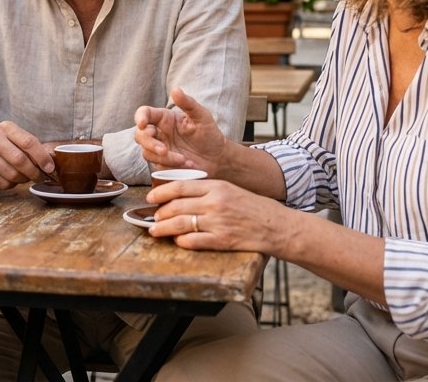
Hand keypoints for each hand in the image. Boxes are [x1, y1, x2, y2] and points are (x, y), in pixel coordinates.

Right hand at [0, 121, 54, 189]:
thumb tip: (51, 162)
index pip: (28, 142)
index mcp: (6, 128)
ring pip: (12, 175)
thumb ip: (33, 147)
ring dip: (24, 179)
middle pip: (20, 160)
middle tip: (40, 176)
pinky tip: (11, 179)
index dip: (42, 157)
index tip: (50, 167)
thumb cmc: (5, 145)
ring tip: (25, 177)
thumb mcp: (17, 138)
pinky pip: (3, 184)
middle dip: (34, 172)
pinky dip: (12, 185)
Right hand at [134, 87, 229, 175]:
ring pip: (147, 153)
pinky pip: (158, 166)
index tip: (142, 124)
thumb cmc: (209, 134)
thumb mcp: (202, 116)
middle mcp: (159, 132)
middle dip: (150, 144)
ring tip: (184, 160)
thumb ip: (188, 103)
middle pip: (140, 136)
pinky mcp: (163, 163)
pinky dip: (172, 167)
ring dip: (165, 158)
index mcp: (164, 118)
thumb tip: (175, 89)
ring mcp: (159, 148)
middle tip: (164, 150)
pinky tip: (188, 165)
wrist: (217, 158)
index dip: (140, 117)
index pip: (144, 113)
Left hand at [146, 178, 286, 254]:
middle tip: (153, 217)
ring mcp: (218, 222)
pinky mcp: (222, 241)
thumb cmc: (253, 207)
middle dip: (160, 213)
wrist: (276, 226)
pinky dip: (181, 241)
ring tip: (155, 230)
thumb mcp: (230, 190)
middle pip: (176, 206)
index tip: (151, 197)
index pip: (180, 186)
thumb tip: (180, 194)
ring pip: (180, 224)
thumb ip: (207, 190)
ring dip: (163, 228)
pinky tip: (176, 241)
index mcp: (217, 186)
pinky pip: (193, 241)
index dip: (161, 192)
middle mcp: (215, 203)